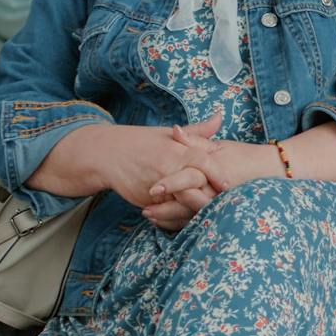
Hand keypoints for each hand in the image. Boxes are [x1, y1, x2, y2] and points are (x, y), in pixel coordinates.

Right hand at [77, 113, 221, 212]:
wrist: (108, 155)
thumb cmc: (143, 143)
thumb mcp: (168, 135)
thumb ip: (197, 132)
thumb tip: (220, 117)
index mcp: (177, 150)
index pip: (204, 161)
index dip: (217, 173)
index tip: (227, 183)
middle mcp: (169, 168)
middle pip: (197, 185)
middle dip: (211, 196)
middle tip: (227, 203)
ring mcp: (159, 186)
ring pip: (184, 203)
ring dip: (197, 208)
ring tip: (212, 214)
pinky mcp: (150, 201)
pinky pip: (170, 213)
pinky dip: (180, 217)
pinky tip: (191, 218)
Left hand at [145, 129, 287, 229]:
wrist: (268, 171)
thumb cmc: (239, 156)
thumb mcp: (217, 146)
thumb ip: (194, 139)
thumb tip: (174, 130)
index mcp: (215, 172)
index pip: (190, 178)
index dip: (171, 184)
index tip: (153, 189)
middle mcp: (218, 192)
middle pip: (188, 205)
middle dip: (165, 209)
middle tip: (144, 209)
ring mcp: (218, 206)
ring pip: (191, 217)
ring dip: (168, 218)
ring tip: (148, 216)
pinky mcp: (218, 215)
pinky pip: (196, 223)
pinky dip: (177, 224)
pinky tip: (161, 222)